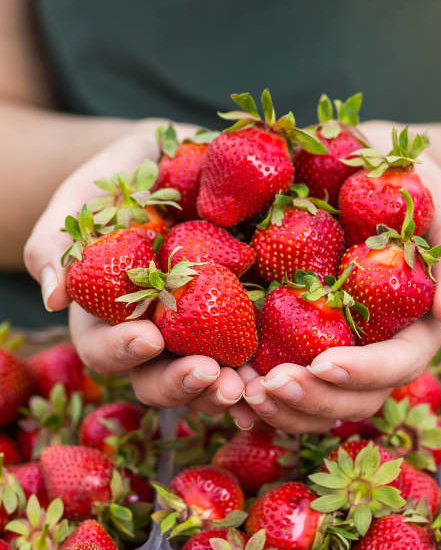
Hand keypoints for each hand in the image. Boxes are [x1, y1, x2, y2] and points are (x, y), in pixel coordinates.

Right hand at [24, 121, 245, 418]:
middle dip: (182, 383)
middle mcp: (155, 331)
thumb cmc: (118, 179)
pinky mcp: (241, 313)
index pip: (106, 348)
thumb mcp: (83, 197)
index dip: (123, 351)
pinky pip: (251, 347)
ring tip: (247, 388)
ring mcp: (200, 326)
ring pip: (207, 375)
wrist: (175, 160)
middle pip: (159, 377)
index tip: (149, 337)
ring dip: (225, 389)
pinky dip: (262, 366)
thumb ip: (58, 241)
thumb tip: (53, 298)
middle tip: (209, 375)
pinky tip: (278, 372)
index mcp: (109, 314)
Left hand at [228, 125, 440, 432]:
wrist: (364, 174)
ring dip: (277, 409)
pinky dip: (252, 392)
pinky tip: (224, 385)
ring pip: (313, 404)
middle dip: (311, 401)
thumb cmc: (410, 189)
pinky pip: (278, 377)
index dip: (363, 373)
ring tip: (239, 391)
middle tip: (267, 387)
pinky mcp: (294, 336)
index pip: (396, 365)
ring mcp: (332, 348)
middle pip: (351, 399)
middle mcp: (370, 349)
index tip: (323, 364)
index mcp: (411, 328)